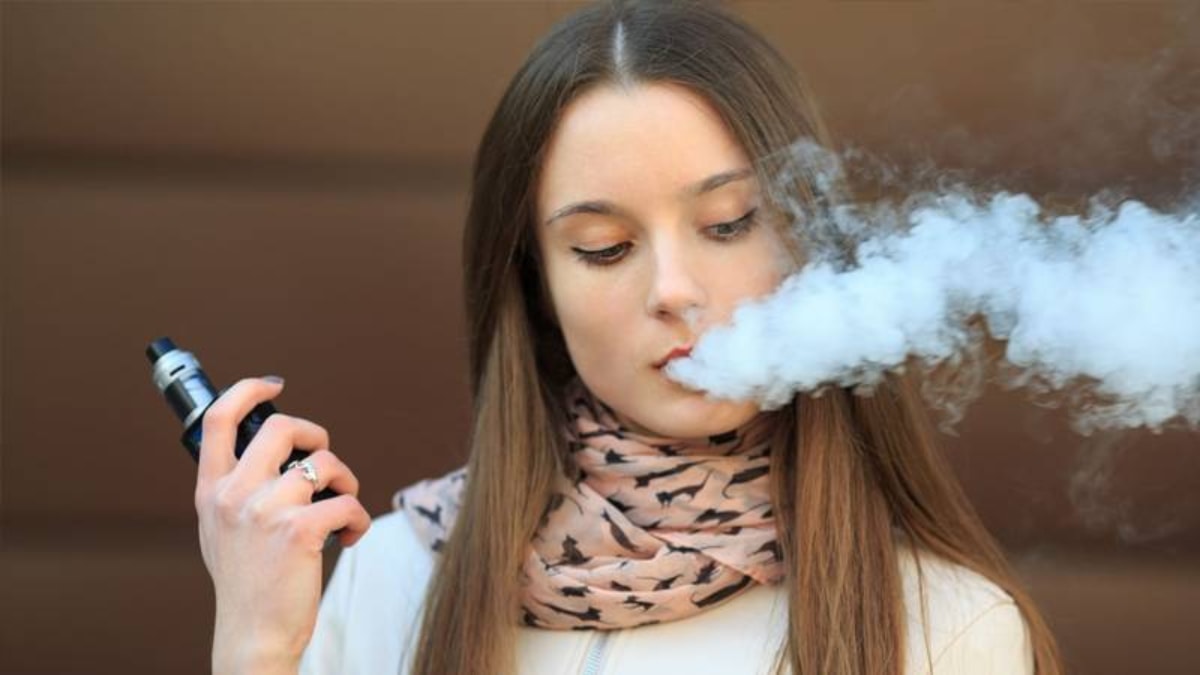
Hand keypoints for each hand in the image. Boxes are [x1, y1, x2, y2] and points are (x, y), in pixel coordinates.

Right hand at [193, 377, 371, 672]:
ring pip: (324, 463)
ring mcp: (265, 511)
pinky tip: (350, 537)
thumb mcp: (219, 530)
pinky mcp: (299, 531)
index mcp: (211, 491)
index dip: (248, 390)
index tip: (273, 385)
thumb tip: (262, 452)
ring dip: (346, 480)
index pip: (219, 419)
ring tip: (343, 509)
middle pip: (281, 427)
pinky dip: (359, 519)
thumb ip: (232, 490)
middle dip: (315, 434)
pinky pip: (347, 501)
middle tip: (325, 456)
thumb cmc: (245, 582)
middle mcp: (233, 495)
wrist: (254, 633)